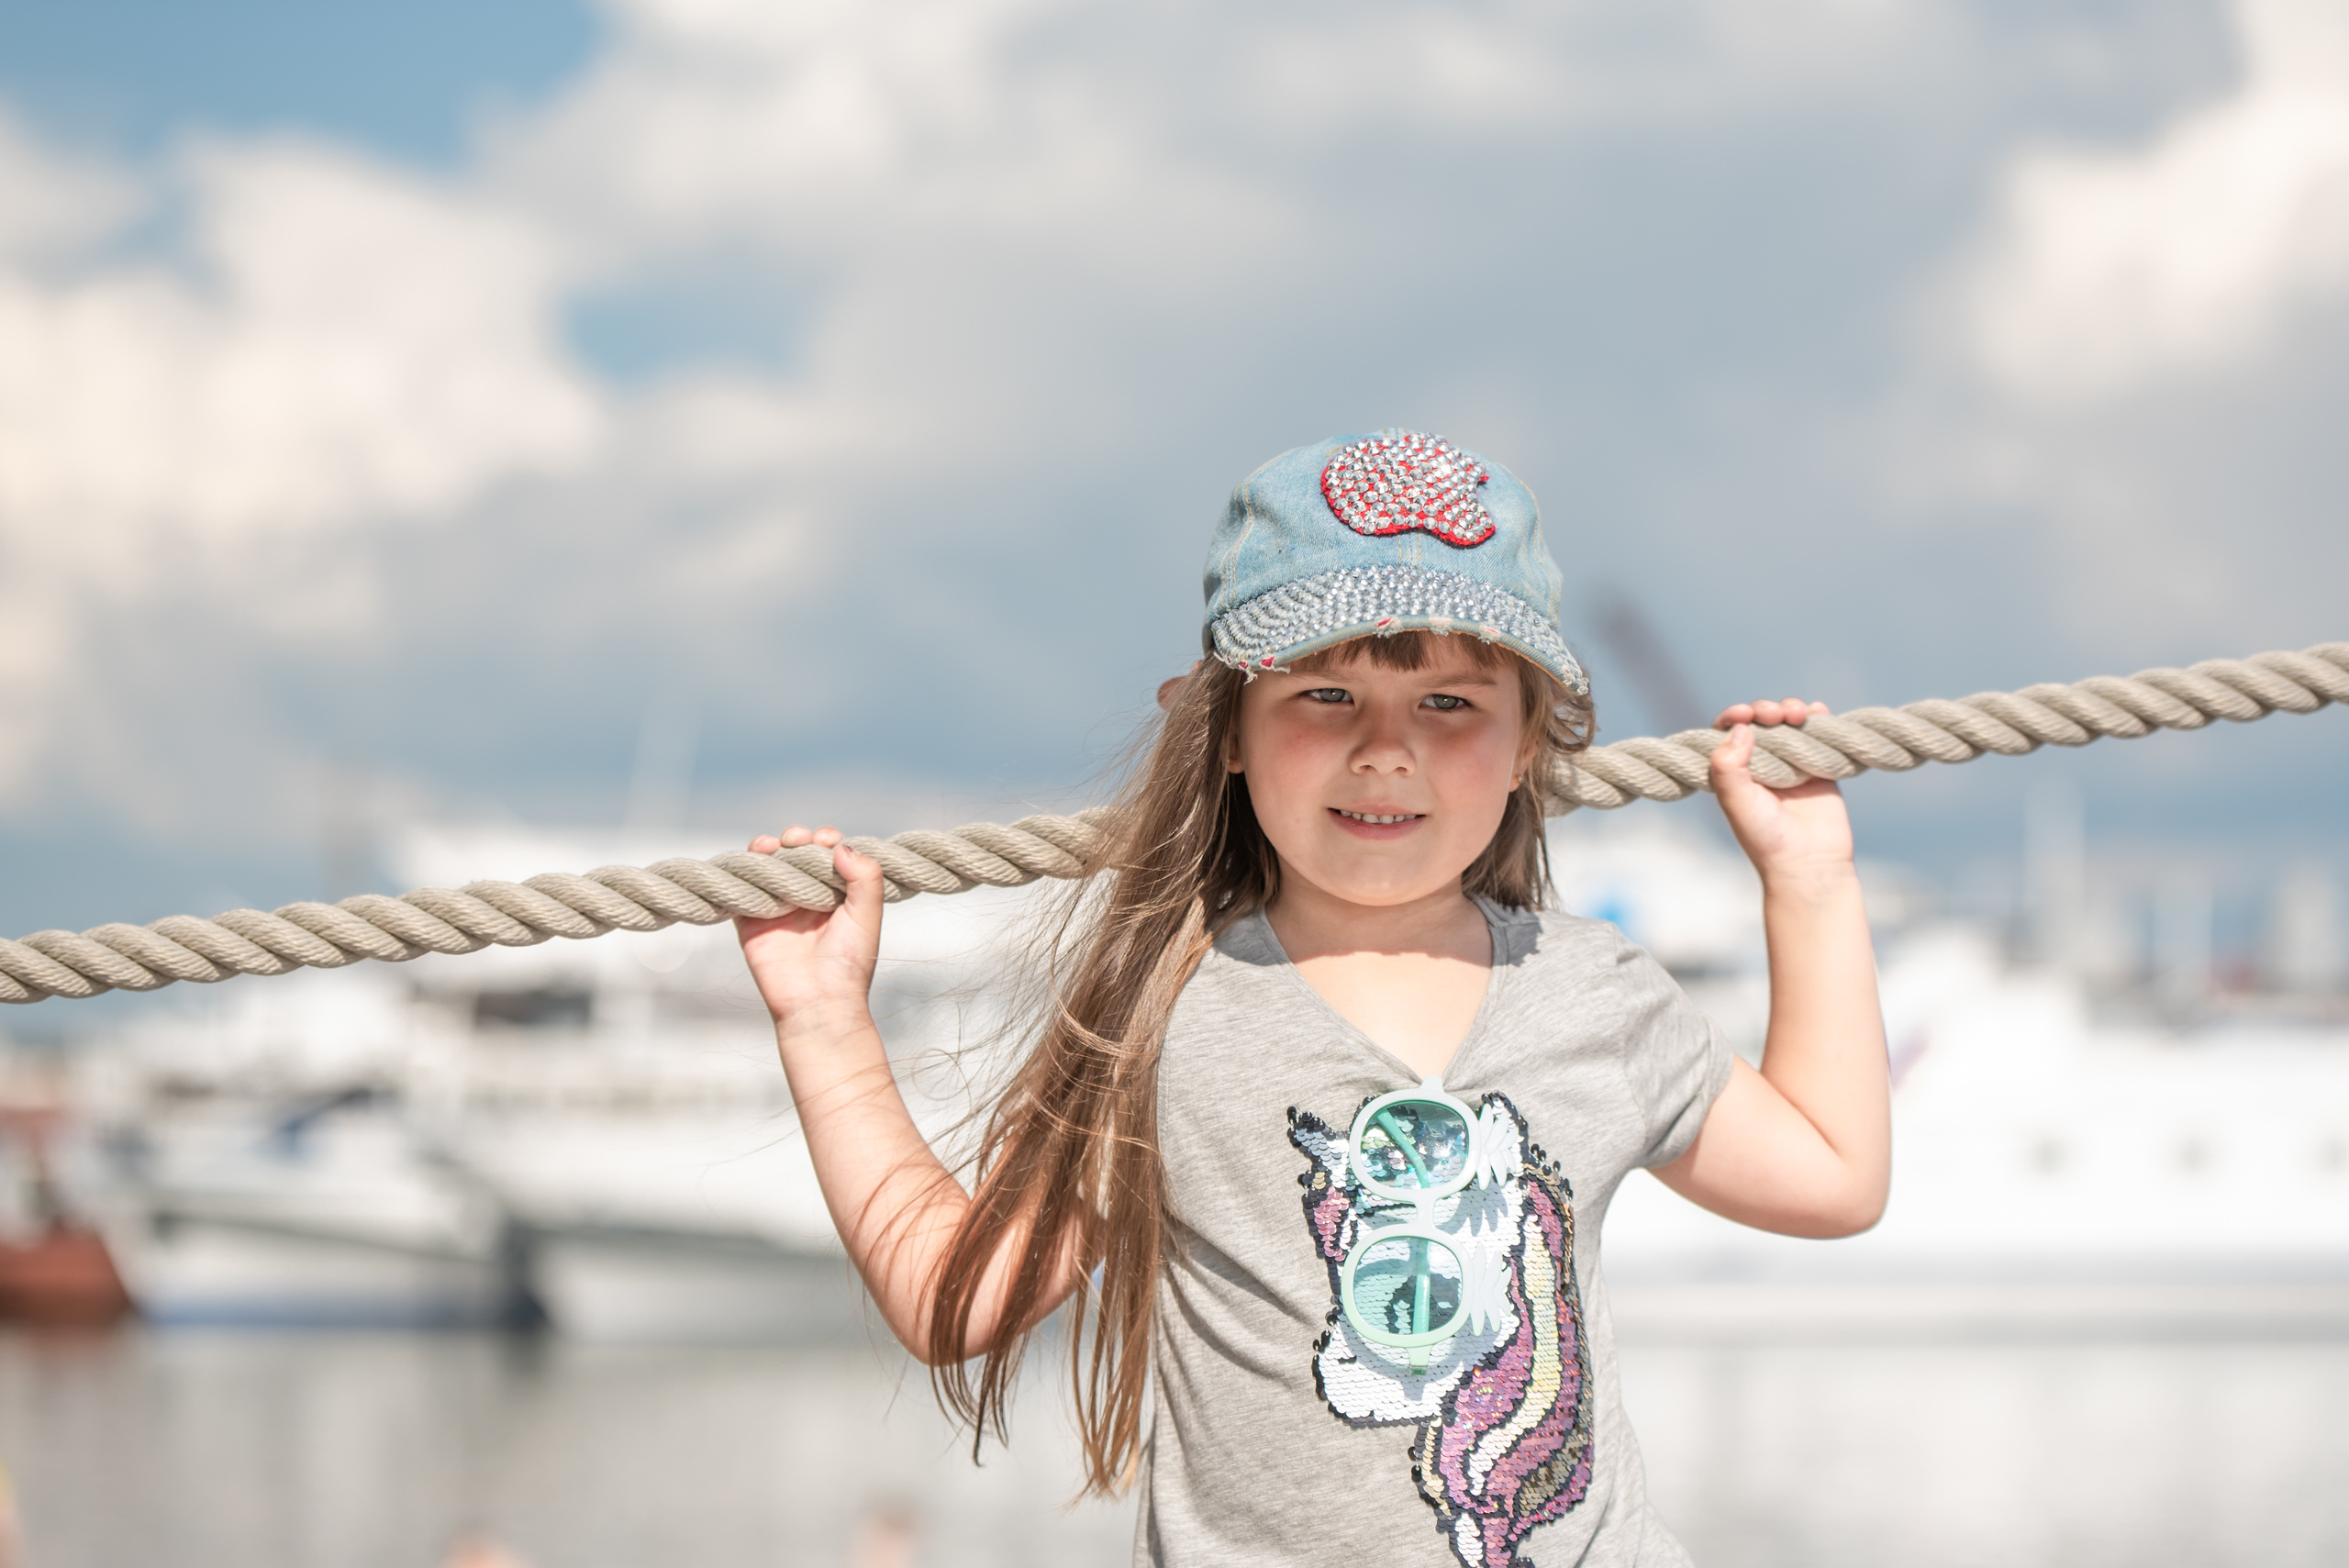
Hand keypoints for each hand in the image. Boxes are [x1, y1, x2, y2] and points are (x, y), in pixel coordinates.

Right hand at [734, 824, 884, 1037]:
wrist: (817, 1002)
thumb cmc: (849, 963)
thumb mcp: (867, 916)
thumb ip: (866, 878)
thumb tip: (841, 846)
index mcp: (835, 895)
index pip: (826, 855)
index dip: (824, 841)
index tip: (826, 840)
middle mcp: (806, 898)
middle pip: (795, 855)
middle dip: (796, 839)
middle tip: (799, 840)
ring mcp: (778, 907)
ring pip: (768, 866)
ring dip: (769, 847)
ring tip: (773, 844)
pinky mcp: (751, 921)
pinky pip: (742, 888)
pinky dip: (745, 868)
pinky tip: (755, 856)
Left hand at [1707, 697, 1853, 884]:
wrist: (1809, 863)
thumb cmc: (1765, 838)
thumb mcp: (1736, 803)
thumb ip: (1728, 767)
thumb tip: (1741, 727)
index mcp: (1734, 772)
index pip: (1728, 733)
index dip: (1734, 716)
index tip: (1744, 714)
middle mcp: (1760, 764)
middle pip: (1760, 722)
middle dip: (1764, 710)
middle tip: (1773, 715)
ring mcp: (1790, 764)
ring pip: (1788, 724)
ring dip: (1790, 709)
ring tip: (1796, 714)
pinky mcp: (1819, 768)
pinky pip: (1818, 735)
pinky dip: (1818, 718)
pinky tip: (1817, 711)